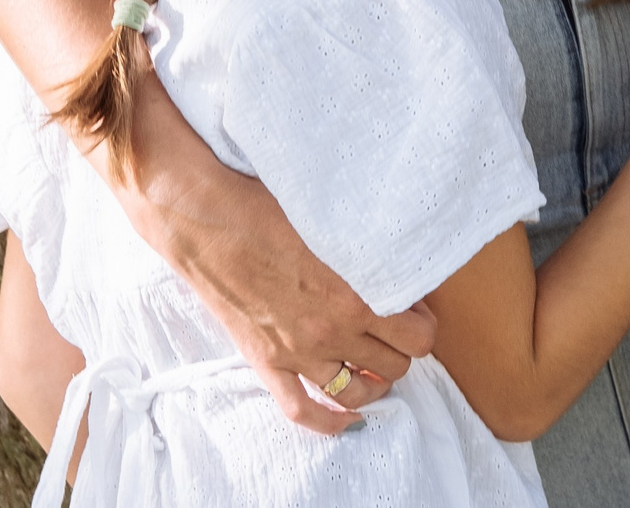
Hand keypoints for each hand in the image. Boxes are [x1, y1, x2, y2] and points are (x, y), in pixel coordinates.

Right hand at [121, 86, 432, 433]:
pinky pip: (302, 410)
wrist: (205, 221)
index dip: (423, 322)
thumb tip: (398, 259)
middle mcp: (330, 333)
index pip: (419, 335)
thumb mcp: (334, 224)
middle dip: (403, 348)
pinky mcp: (266, 362)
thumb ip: (368, 251)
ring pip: (359, 393)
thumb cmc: (267, 207)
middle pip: (396, 365)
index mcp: (354, 297)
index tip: (416, 307)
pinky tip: (348, 421)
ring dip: (376, 380)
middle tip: (396, 328)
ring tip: (377, 362)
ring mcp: (297, 353)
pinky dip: (329, 423)